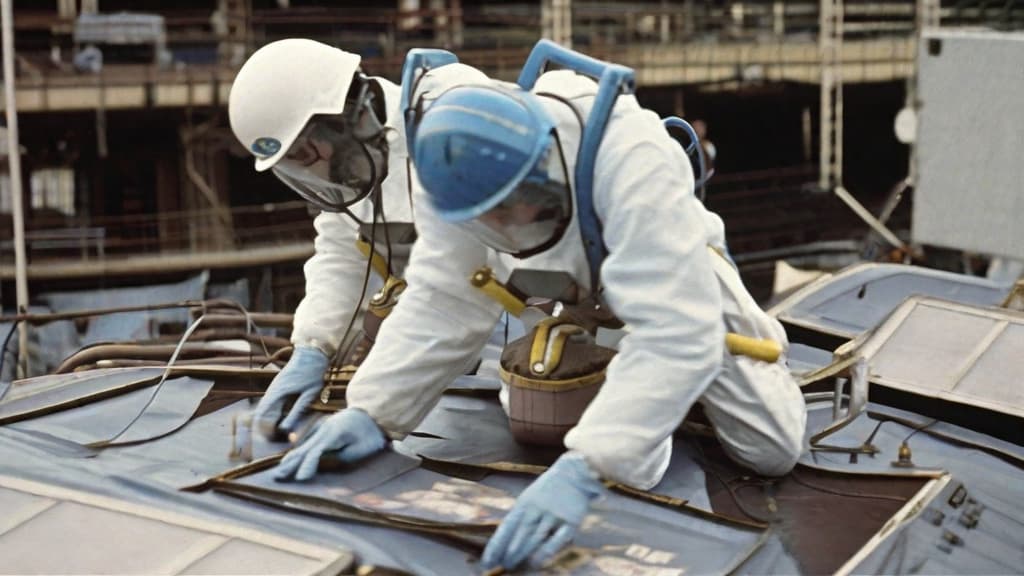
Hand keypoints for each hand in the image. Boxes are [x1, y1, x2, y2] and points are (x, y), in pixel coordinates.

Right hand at [253, 346, 328, 438]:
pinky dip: (272, 419)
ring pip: (263, 414)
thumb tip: (285, 430)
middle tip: (277, 445)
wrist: (311, 354)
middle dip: (265, 433)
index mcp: (276, 395)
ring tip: (281, 438)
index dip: (264, 434)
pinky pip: (269, 408)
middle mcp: (270, 393)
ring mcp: (272, 391)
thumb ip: (297, 412)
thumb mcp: (309, 395)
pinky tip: (283, 425)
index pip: (260, 419)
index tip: (273, 444)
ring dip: (268, 426)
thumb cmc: (313, 374)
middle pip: (259, 418)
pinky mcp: (276, 391)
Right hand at [272, 408, 386, 481]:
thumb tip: (323, 463)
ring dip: (292, 458)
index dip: (307, 466)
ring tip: (279, 471)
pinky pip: (308, 441)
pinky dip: (299, 451)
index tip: (300, 479)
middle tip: (277, 476)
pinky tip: (290, 460)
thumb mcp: (360, 450)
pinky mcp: (324, 428)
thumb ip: (341, 457)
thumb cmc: (371, 435)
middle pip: (305, 448)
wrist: (374, 414)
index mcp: (334, 433)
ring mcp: (323, 427)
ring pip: (304, 444)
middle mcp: (325, 428)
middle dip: (291, 463)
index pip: (316, 451)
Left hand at [482, 452, 605, 569]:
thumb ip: (521, 517)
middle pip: (520, 533)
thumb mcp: (531, 497)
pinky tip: (536, 562)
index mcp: (525, 502)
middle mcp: (537, 508)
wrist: (575, 472)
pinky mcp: (570, 520)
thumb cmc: (550, 489)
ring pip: (536, 536)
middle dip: (509, 551)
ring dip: (523, 552)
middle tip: (501, 566)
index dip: (497, 544)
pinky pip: (557, 539)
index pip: (507, 526)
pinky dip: (546, 551)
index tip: (487, 560)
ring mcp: (554, 514)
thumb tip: (506, 541)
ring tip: (512, 565)